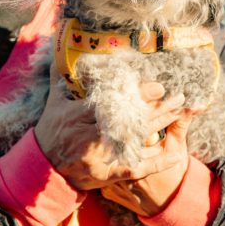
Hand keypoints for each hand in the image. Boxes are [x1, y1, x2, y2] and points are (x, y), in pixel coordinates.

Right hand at [34, 65, 187, 190]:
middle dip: (158, 109)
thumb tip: (61, 51)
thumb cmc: (51, 132)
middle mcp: (91, 137)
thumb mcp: (54, 103)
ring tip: (180, 112)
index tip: (158, 87)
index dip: (138, 96)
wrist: (45, 169)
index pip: (113, 103)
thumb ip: (60, 77)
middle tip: (178, 97)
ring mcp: (102, 157)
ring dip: (161, 127)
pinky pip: (138, 167)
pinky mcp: (110, 174)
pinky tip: (176, 153)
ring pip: (138, 141)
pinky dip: (157, 161)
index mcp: (78, 116)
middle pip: (132, 121)